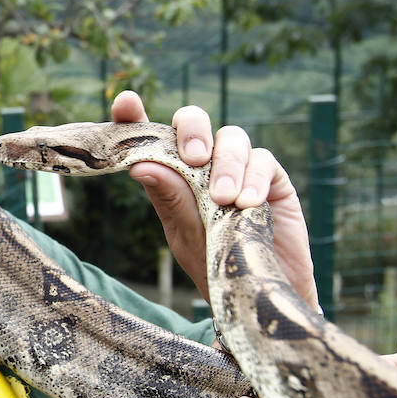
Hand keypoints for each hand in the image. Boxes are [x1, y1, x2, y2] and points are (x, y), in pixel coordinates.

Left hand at [110, 91, 316, 308]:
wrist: (258, 294)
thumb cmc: (213, 265)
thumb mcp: (186, 235)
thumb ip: (171, 199)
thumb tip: (140, 165)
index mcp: (170, 176)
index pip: (150, 138)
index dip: (135, 116)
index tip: (125, 102)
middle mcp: (202, 166)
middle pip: (192, 122)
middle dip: (191, 131)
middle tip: (192, 159)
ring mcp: (237, 168)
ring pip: (231, 137)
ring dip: (226, 164)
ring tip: (223, 200)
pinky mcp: (271, 179)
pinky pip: (263, 160)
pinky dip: (254, 178)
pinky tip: (248, 204)